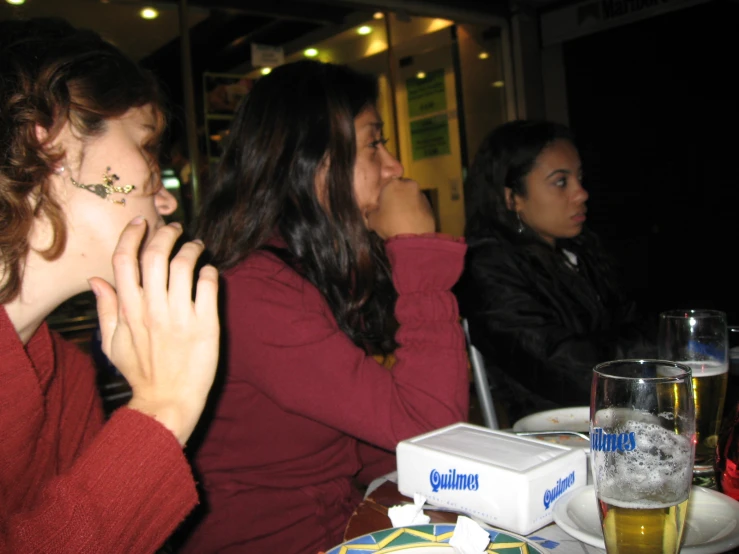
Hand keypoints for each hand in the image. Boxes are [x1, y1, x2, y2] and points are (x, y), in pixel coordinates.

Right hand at [88, 217, 219, 445]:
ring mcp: (180, 316)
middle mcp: (152, 309)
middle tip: (175, 228)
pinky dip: (210, 271)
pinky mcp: (206, 324)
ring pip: (184, 265)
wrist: (167, 402)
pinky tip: (209, 271)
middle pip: (156, 255)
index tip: (142, 222)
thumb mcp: (111, 343)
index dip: (132, 235)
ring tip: (195, 247)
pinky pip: (208, 285)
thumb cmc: (140, 373)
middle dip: (166, 233)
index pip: (124, 260)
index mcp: (128, 310)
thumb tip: (95, 280)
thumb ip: (105, 309)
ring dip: (191, 248)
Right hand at [366, 178, 435, 239]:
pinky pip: (419, 205)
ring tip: (403, 218)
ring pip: (412, 196)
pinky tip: (412, 221)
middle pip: (401, 188)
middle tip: (392, 211)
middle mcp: (409, 185)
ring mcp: (421, 194)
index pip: (386, 185)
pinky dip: (416, 210)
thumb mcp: (373, 220)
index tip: (382, 206)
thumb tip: (371, 211)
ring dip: (408, 203)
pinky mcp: (430, 205)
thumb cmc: (390, 224)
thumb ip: (371, 212)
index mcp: (393, 184)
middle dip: (397, 196)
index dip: (383, 196)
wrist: (413, 238)